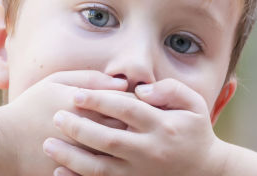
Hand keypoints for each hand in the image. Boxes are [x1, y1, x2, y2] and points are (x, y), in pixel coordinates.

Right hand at [0, 70, 128, 175]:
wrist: (3, 144)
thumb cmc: (30, 107)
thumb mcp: (55, 82)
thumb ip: (90, 78)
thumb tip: (123, 83)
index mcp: (84, 105)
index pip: (126, 102)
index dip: (135, 102)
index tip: (134, 104)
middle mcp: (86, 131)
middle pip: (128, 128)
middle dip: (135, 124)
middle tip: (136, 123)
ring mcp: (82, 156)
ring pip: (121, 152)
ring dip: (128, 146)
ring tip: (127, 140)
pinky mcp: (76, 174)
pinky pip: (105, 172)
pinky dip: (115, 165)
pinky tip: (112, 157)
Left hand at [43, 78, 230, 175]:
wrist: (207, 173)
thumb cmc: (195, 131)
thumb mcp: (194, 104)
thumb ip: (170, 90)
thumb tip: (140, 90)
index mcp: (163, 126)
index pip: (126, 109)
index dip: (99, 100)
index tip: (76, 94)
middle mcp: (150, 151)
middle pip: (108, 139)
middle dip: (78, 127)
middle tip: (56, 116)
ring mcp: (140, 173)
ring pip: (100, 167)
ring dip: (71, 156)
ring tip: (48, 144)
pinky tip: (59, 171)